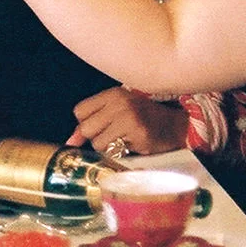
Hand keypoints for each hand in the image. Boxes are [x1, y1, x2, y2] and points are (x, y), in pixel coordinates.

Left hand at [67, 88, 187, 154]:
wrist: (176, 125)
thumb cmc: (144, 118)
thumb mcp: (117, 111)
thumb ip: (93, 122)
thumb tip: (69, 142)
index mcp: (113, 93)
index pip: (79, 111)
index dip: (86, 123)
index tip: (100, 126)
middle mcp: (119, 103)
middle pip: (86, 128)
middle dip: (96, 137)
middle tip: (113, 136)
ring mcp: (129, 118)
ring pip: (98, 143)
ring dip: (108, 148)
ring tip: (124, 140)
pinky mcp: (138, 134)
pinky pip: (114, 151)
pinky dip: (120, 153)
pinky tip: (133, 144)